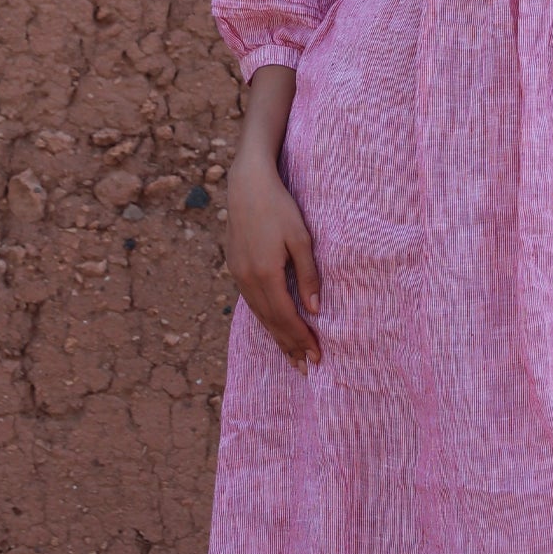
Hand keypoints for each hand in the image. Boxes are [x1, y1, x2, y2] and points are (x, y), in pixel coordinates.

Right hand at [225, 152, 320, 374]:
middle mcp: (248, 280)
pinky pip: (252, 303)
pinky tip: (274, 326)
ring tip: (291, 355)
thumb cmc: (280, 207)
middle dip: (289, 346)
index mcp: (265, 274)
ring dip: (276, 336)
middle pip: (271, 322)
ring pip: (259, 315)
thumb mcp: (301, 239)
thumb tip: (315, 311)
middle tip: (305, 368)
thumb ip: (308, 276)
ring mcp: (238, 274)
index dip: (302, 339)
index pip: (286, 317)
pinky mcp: (235, 267)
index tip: (317, 356)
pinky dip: (265, 319)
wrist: (246, 185)